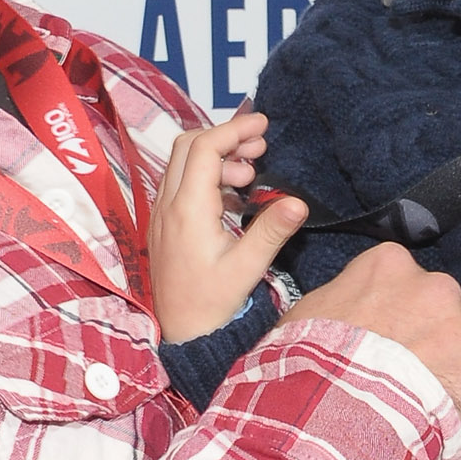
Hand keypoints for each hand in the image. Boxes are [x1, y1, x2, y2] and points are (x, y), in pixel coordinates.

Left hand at [148, 110, 308, 341]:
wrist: (183, 335)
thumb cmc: (212, 305)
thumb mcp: (247, 268)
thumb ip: (271, 231)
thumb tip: (298, 202)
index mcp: (187, 210)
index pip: (204, 149)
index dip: (234, 129)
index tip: (263, 124)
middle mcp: (168, 206)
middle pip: (188, 146)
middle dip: (225, 137)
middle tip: (260, 146)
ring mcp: (162, 215)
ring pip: (183, 164)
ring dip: (217, 158)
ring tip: (252, 175)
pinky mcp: (165, 225)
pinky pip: (181, 185)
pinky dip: (207, 177)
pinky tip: (235, 197)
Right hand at [282, 244, 460, 453]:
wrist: (331, 415)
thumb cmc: (305, 367)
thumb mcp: (303, 319)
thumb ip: (335, 307)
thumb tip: (335, 320)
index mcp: (388, 265)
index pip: (400, 287)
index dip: (390, 323)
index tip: (375, 351)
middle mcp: (436, 287)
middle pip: (439, 319)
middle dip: (425, 349)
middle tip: (395, 387)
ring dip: (445, 385)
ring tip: (412, 419)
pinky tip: (435, 440)